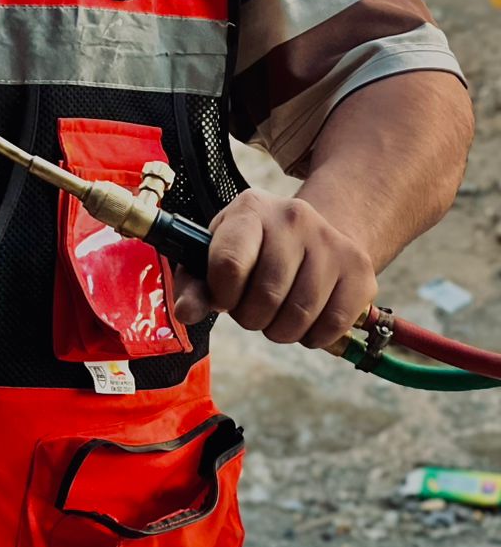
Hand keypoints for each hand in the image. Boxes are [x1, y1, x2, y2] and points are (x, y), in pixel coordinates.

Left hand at [172, 189, 376, 348]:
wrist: (313, 234)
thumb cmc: (252, 251)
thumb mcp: (215, 256)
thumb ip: (194, 285)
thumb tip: (186, 312)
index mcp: (251, 209)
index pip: (230, 263)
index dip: (222, 295)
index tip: (224, 298)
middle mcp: (294, 217)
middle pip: (266, 296)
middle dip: (251, 317)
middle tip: (253, 309)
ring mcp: (331, 241)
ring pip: (300, 316)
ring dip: (280, 331)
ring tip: (277, 315)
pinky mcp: (360, 269)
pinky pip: (332, 325)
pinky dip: (312, 337)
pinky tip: (306, 319)